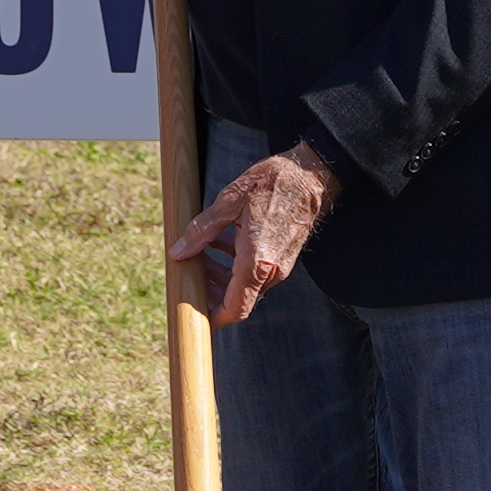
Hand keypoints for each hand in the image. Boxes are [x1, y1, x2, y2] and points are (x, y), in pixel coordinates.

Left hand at [170, 142, 333, 324]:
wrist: (311, 173)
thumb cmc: (274, 183)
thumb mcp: (229, 202)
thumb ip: (201, 230)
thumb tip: (179, 252)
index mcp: (257, 260)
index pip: (235, 307)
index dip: (213, 318)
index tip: (193, 316)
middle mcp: (272, 269)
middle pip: (237, 298)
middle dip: (211, 291)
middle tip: (190, 273)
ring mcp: (280, 264)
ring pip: (245, 284)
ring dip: (221, 275)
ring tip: (201, 252)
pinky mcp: (283, 255)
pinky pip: (256, 270)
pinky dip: (235, 263)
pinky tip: (220, 241)